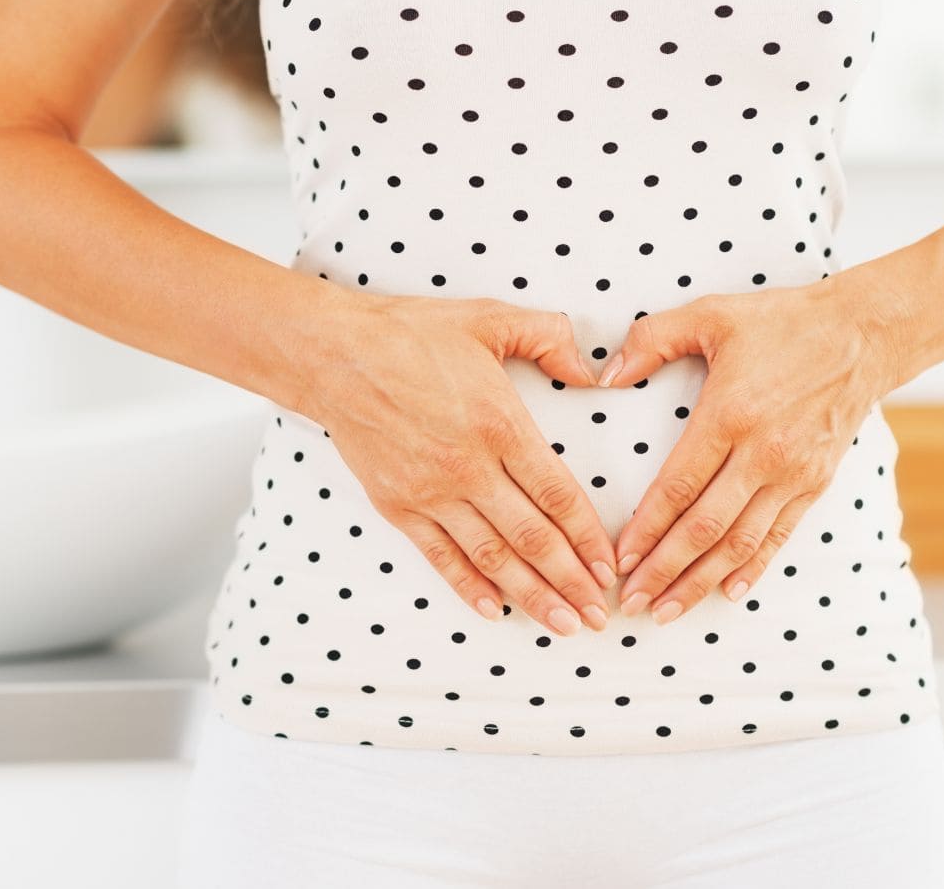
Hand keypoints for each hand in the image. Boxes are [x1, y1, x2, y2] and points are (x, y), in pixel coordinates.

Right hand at [301, 293, 618, 636]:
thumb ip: (550, 337)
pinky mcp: (398, 505)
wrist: (334, 356)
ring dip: (531, 595)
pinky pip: (441, 556)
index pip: (556, 494)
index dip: (588, 537)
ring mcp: (430, 491)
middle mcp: (468, 467)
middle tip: (598, 616)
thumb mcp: (489, 319)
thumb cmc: (409, 334)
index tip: (609, 566)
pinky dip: (469, 586)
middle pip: (532, 538)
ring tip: (562, 624)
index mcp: (498, 423)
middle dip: (570, 582)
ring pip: (492, 556)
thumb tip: (591, 369)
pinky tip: (494, 609)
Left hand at [597, 277, 900, 624]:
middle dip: (663, 571)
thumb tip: (604, 375)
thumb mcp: (710, 314)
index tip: (618, 559)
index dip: (645, 529)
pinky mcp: (816, 484)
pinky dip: (751, 569)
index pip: (678, 486)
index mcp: (730, 415)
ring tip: (665, 611)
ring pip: (739, 543)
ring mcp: (793, 474)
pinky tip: (726, 593)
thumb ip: (651, 340)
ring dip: (700, 581)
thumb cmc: (782, 321)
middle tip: (630, 603)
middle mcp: (763, 453)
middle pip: (704, 528)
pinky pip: (777, 536)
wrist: (865, 333)